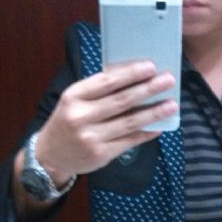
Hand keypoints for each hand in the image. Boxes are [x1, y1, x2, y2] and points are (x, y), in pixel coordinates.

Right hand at [35, 60, 177, 184]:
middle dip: (148, 89)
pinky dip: (146, 133)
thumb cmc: (68, 121)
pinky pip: (129, 141)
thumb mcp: (74, 100)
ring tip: (171, 105)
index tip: (151, 67)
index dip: (131, 74)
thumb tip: (134, 78)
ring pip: (129, 123)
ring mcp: (91, 137)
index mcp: (74, 96)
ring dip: (154, 113)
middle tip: (169, 81)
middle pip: (122, 101)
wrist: (50, 155)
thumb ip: (98, 91)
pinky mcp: (100, 155)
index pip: (107, 82)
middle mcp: (81, 116)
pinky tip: (159, 126)